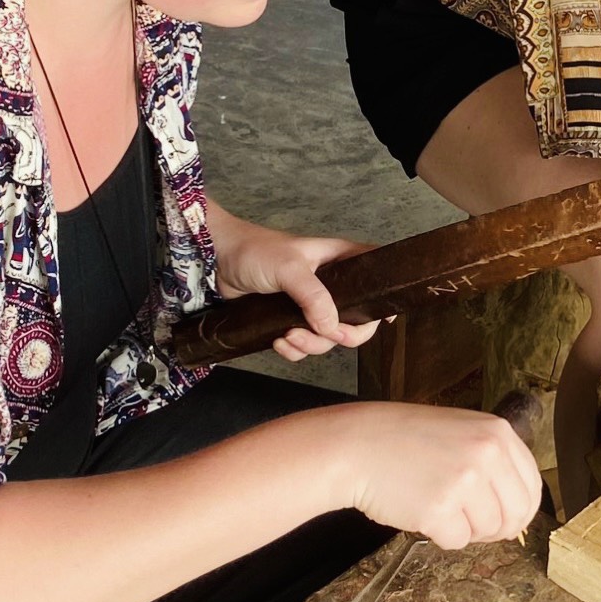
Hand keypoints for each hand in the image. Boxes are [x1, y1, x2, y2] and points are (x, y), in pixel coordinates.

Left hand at [212, 216, 378, 360]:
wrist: (216, 262)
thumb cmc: (255, 251)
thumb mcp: (289, 268)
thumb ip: (314, 296)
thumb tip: (332, 328)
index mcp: (340, 262)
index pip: (376, 278)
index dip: (384, 298)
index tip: (383, 319)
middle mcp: (332, 285)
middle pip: (358, 319)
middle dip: (344, 335)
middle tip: (328, 337)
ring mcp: (311, 305)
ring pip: (329, 337)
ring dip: (311, 345)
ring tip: (288, 337)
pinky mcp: (291, 320)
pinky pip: (305, 345)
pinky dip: (294, 350)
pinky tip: (278, 341)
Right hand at [334, 403, 544, 549]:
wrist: (357, 445)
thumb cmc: (405, 442)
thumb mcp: (461, 433)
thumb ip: (494, 464)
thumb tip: (518, 516)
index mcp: (498, 434)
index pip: (532, 486)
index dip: (520, 510)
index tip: (505, 518)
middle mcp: (487, 454)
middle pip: (517, 514)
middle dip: (497, 528)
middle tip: (472, 523)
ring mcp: (464, 482)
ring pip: (487, 530)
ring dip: (465, 529)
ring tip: (438, 506)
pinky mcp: (439, 509)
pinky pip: (456, 541)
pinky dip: (440, 536)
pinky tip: (421, 511)